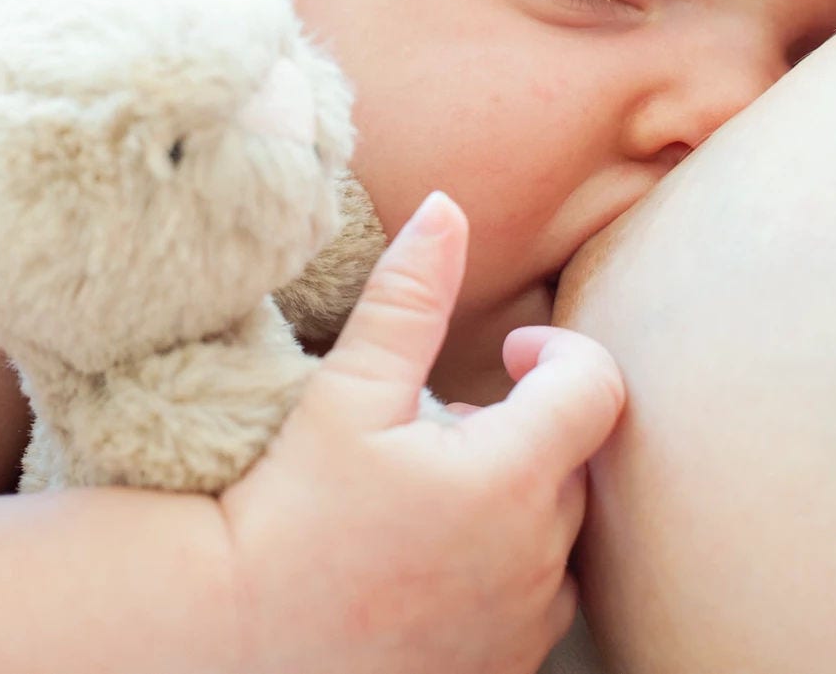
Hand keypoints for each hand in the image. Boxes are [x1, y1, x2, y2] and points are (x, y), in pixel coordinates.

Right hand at [220, 191, 625, 673]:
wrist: (237, 641)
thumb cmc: (287, 513)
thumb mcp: (347, 394)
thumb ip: (409, 298)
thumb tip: (446, 207)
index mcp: (511, 480)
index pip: (598, 387)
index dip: (558, 353)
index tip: (506, 356)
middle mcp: (539, 560)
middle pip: (576, 461)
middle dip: (524, 430)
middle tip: (439, 429)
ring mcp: (527, 625)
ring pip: (559, 535)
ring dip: (517, 501)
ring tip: (430, 497)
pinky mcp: (507, 669)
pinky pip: (537, 601)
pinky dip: (505, 568)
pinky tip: (432, 558)